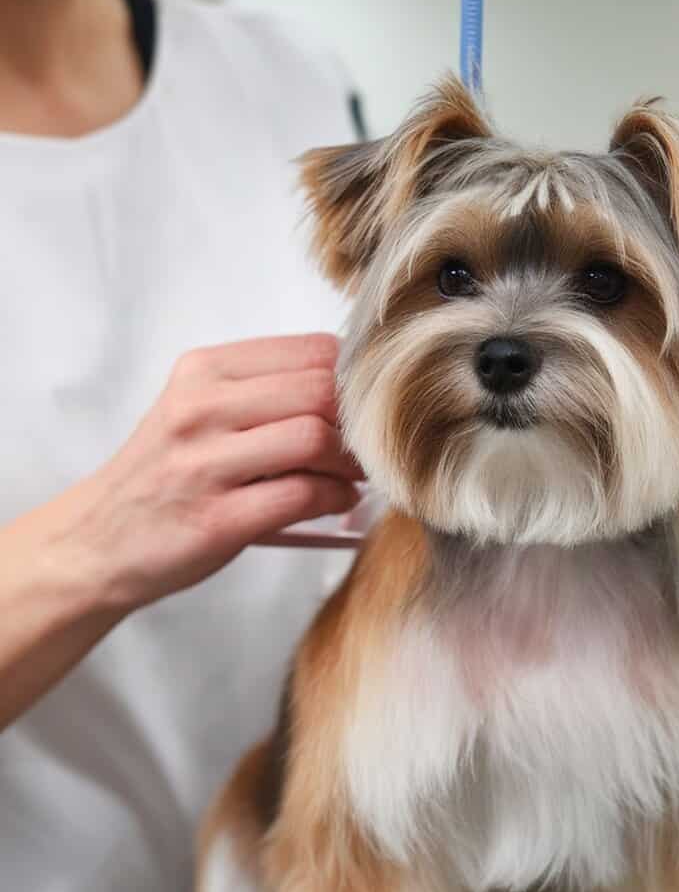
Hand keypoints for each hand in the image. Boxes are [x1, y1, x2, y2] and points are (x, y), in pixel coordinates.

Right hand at [64, 333, 363, 612]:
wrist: (97, 541)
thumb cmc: (163, 475)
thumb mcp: (198, 411)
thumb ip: (263, 392)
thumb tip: (352, 390)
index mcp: (203, 371)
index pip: (311, 350)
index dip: (355, 378)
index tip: (365, 405)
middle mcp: (200, 409)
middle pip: (319, 391)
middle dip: (358, 422)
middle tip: (369, 445)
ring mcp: (205, 464)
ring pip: (313, 439)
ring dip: (350, 462)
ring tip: (353, 475)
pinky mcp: (217, 519)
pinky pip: (302, 495)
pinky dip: (335, 498)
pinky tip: (336, 501)